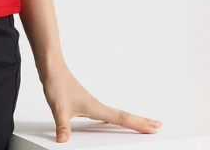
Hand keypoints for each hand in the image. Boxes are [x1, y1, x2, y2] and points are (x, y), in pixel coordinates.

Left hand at [40, 61, 162, 142]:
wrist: (51, 67)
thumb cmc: (57, 84)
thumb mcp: (59, 109)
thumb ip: (63, 126)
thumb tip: (63, 141)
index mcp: (96, 107)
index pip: (121, 118)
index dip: (138, 124)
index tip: (154, 128)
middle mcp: (97, 105)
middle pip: (124, 115)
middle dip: (141, 121)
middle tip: (158, 126)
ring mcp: (92, 103)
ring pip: (117, 113)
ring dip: (131, 119)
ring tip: (142, 124)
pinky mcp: (86, 102)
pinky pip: (107, 112)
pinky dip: (116, 117)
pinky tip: (112, 121)